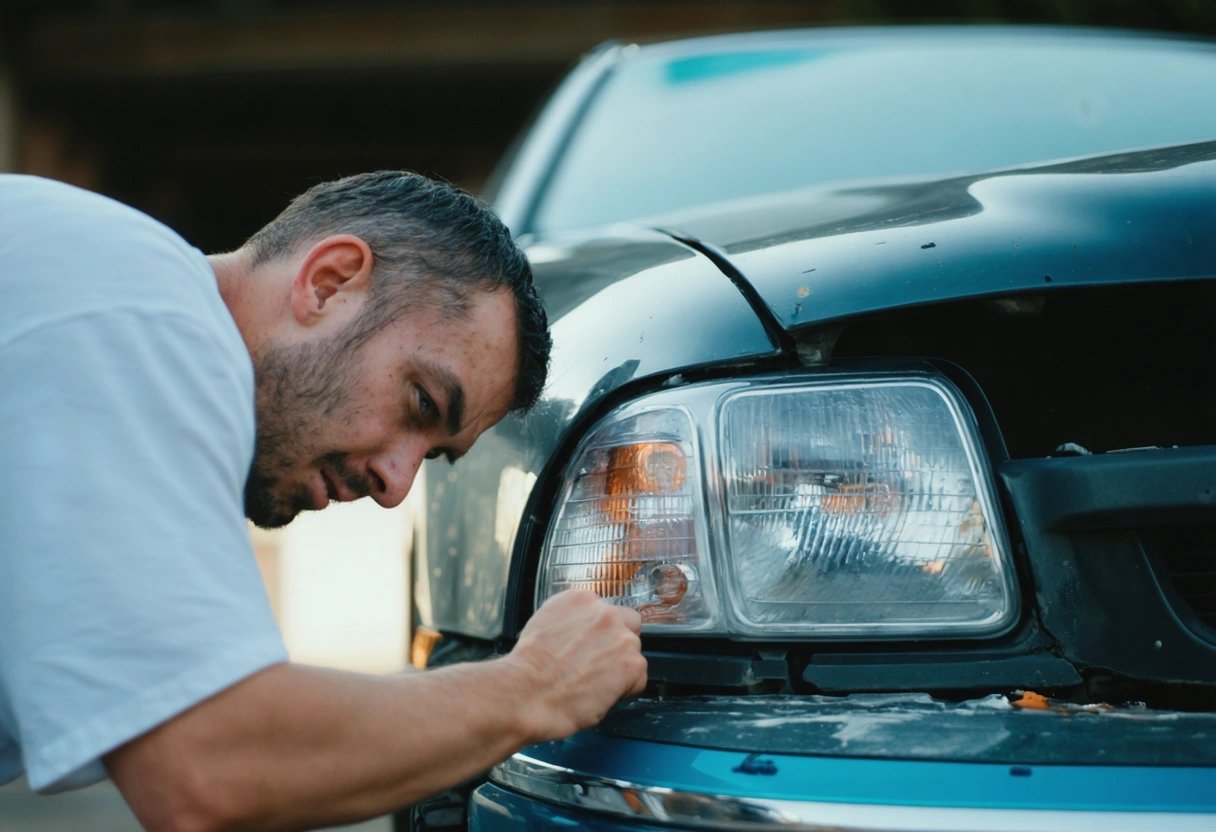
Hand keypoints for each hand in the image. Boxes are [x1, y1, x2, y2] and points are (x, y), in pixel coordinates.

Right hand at [504, 590, 647, 743]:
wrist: (525, 692)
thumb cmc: (527, 669)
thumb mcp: (543, 625)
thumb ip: (569, 622)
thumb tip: (580, 635)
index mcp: (580, 599)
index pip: (604, 610)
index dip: (599, 633)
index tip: (590, 646)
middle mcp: (604, 611)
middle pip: (628, 624)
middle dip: (617, 643)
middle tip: (598, 665)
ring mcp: (620, 636)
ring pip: (634, 652)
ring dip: (620, 668)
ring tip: (593, 684)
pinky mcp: (631, 664)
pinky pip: (639, 678)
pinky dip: (625, 690)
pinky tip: (601, 695)